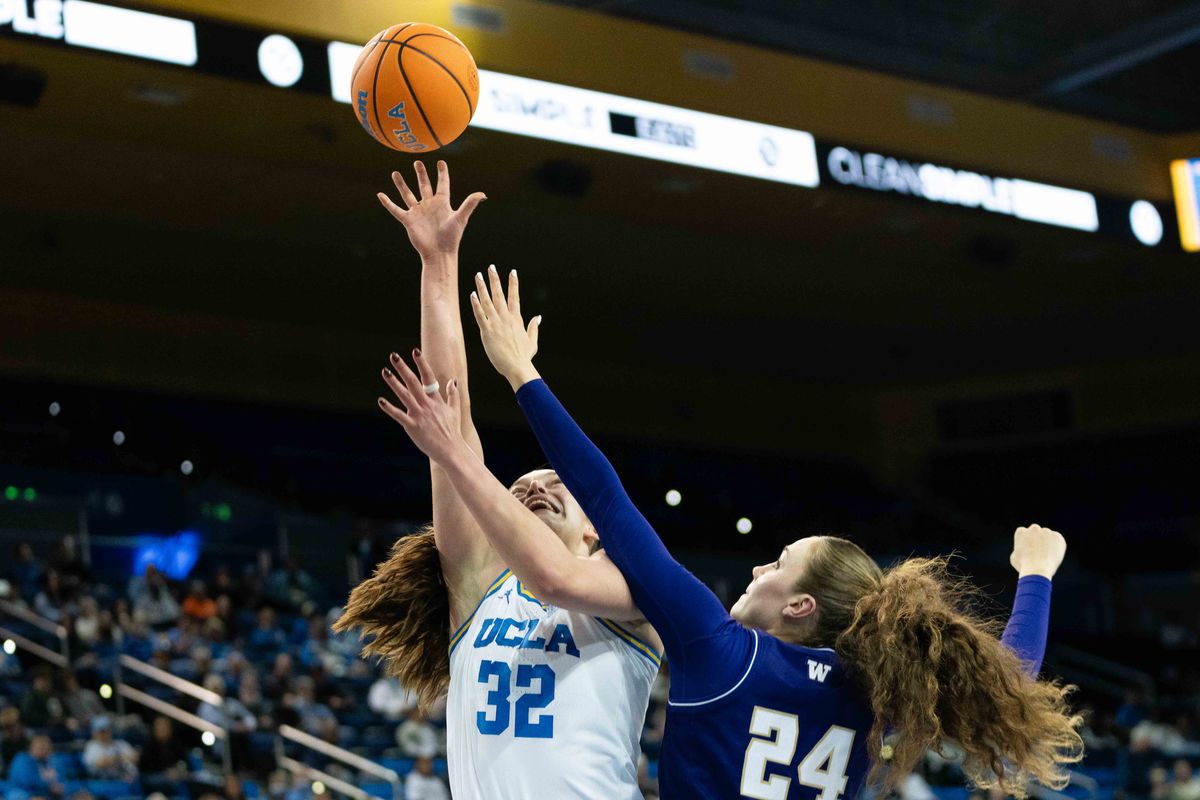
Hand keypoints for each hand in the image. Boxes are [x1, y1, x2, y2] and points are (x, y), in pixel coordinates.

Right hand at [377, 160, 485, 259]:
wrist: (439, 253)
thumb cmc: (451, 237)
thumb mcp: (461, 218)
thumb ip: (469, 204)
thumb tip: (482, 194)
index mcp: (442, 203)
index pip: (443, 184)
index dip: (442, 174)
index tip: (441, 162)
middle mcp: (429, 205)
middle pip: (424, 185)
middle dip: (421, 174)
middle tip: (417, 162)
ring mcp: (418, 212)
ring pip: (408, 194)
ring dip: (401, 184)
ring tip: (395, 173)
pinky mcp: (408, 220)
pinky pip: (396, 210)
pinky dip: (388, 203)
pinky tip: (380, 195)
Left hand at [378, 349, 468, 464]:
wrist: (451, 450)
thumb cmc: (452, 431)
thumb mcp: (455, 410)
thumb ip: (453, 395)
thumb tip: (453, 381)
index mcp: (436, 400)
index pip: (428, 377)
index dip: (421, 363)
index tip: (415, 351)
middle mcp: (427, 405)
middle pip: (413, 382)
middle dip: (403, 368)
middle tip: (393, 356)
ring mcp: (419, 415)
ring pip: (404, 395)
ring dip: (394, 383)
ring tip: (385, 371)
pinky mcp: (413, 427)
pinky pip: (399, 416)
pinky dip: (390, 408)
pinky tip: (381, 401)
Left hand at [470, 265, 541, 390]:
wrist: (517, 367)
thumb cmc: (524, 357)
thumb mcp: (532, 341)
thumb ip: (533, 327)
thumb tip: (538, 317)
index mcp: (517, 319)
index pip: (515, 296)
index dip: (513, 283)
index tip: (512, 272)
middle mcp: (506, 318)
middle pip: (500, 294)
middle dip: (495, 279)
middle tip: (491, 267)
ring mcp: (496, 323)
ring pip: (488, 301)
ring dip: (482, 287)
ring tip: (478, 275)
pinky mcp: (487, 331)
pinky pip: (480, 314)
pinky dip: (476, 304)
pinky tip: (472, 294)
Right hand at [1009, 523, 1065, 578]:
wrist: (1038, 570)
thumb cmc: (1024, 566)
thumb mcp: (1015, 557)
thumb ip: (1019, 549)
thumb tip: (1024, 549)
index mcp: (1021, 532)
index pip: (1023, 532)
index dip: (1026, 541)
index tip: (1028, 548)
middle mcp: (1034, 529)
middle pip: (1036, 531)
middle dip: (1037, 538)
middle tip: (1039, 551)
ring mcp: (1046, 532)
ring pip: (1047, 535)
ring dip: (1047, 542)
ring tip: (1047, 556)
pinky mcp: (1057, 537)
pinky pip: (1058, 540)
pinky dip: (1057, 546)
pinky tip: (1053, 555)